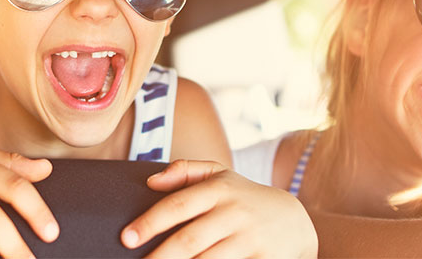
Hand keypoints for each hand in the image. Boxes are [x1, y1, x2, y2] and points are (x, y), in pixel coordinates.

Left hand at [123, 160, 318, 258]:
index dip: (150, 222)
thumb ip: (186, 170)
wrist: (295, 223)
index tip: (126, 238)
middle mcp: (235, 213)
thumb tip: (151, 181)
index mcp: (219, 189)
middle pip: (189, 240)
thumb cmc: (244, 199)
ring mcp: (250, 239)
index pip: (178, 205)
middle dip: (159, 257)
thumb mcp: (221, 175)